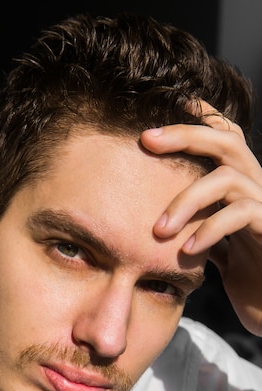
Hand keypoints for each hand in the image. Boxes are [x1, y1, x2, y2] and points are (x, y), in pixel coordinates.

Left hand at [141, 102, 261, 336]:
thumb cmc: (249, 276)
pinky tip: (186, 250)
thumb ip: (199, 225)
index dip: (200, 117)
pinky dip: (209, 230)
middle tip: (146, 139)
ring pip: (226, 179)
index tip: (164, 107)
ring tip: (159, 230)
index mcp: (242, 186)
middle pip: (227, 141)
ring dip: (187, 200)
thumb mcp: (218, 246)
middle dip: (185, 135)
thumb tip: (160, 221)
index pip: (225, 139)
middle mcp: (257, 187)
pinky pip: (240, 214)